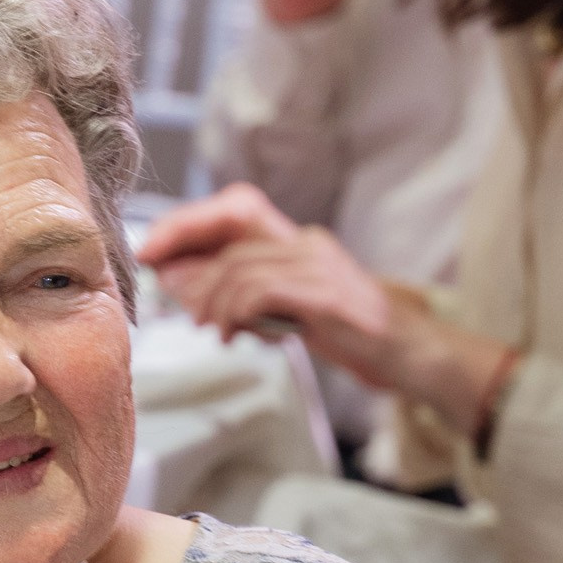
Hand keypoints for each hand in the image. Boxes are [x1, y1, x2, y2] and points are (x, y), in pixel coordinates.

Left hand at [143, 186, 515, 429]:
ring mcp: (317, 264)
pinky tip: (231, 336)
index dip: (189, 223)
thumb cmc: (353, 335)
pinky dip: (235, 314)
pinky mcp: (322, 293)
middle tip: (168, 288)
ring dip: (212, 300)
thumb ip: (248, 297)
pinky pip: (259, 292)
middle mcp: (306, 242)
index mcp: (299, 241)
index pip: (235, 209)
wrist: (410, 353)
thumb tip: (188, 291)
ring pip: (239, 267)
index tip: (153, 249)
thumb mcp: (292, 311)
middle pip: (231, 231)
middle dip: (188, 256)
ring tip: (210, 329)